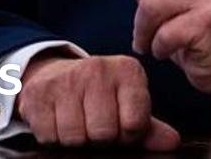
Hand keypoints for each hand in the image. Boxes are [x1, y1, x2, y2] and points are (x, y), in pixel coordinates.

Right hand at [16, 54, 178, 148]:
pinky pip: (49, 136)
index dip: (128, 136)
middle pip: (103, 133)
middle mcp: (98, 68)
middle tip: (97, 127)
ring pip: (75, 137)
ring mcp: (66, 79)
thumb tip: (172, 143)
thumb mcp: (128, 103)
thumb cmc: (100, 95)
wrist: (56, 74)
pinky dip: (54, 137)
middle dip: (101, 139)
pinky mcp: (39, 93)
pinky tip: (59, 120)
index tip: (122, 129)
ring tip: (79, 123)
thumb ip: (149, 126)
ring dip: (77, 139)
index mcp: (127, 70)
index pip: (135, 123)